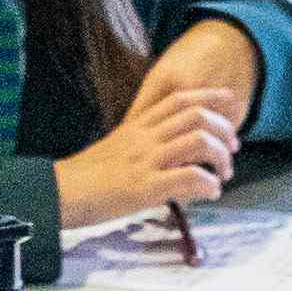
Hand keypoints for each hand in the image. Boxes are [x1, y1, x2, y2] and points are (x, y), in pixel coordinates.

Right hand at [57, 57, 243, 227]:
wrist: (59, 193)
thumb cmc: (86, 176)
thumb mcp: (117, 147)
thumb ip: (144, 142)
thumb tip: (171, 151)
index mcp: (138, 125)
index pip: (180, 98)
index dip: (211, 96)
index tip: (230, 104)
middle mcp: (145, 137)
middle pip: (197, 116)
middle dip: (224, 130)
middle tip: (232, 149)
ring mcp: (146, 161)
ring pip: (198, 142)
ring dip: (221, 158)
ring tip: (223, 174)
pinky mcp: (145, 187)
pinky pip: (189, 178)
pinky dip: (209, 184)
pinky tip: (211, 192)